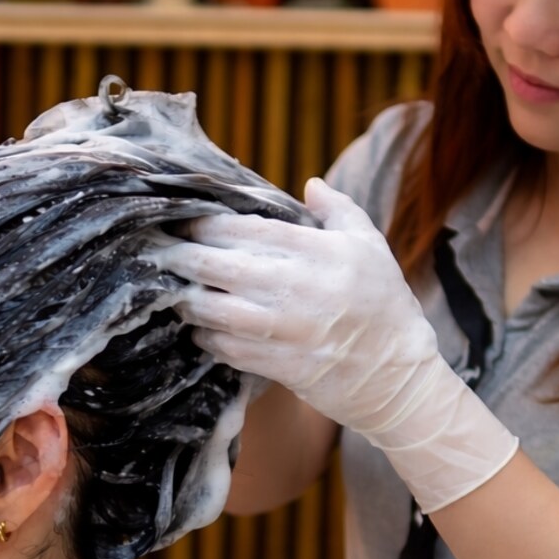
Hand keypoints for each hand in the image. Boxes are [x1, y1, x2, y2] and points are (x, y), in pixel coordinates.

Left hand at [157, 178, 517, 511]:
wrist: (397, 375)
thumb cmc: (383, 304)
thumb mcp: (370, 246)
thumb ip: (338, 210)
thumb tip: (309, 183)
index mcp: (319, 253)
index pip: (248, 230)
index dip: (207, 223)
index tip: (185, 220)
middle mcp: (298, 289)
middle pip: (220, 267)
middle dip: (183, 257)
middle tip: (161, 250)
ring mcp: (286, 330)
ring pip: (215, 311)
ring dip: (187, 299)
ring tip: (174, 289)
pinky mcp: (278, 365)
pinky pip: (225, 348)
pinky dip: (205, 337)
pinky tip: (197, 327)